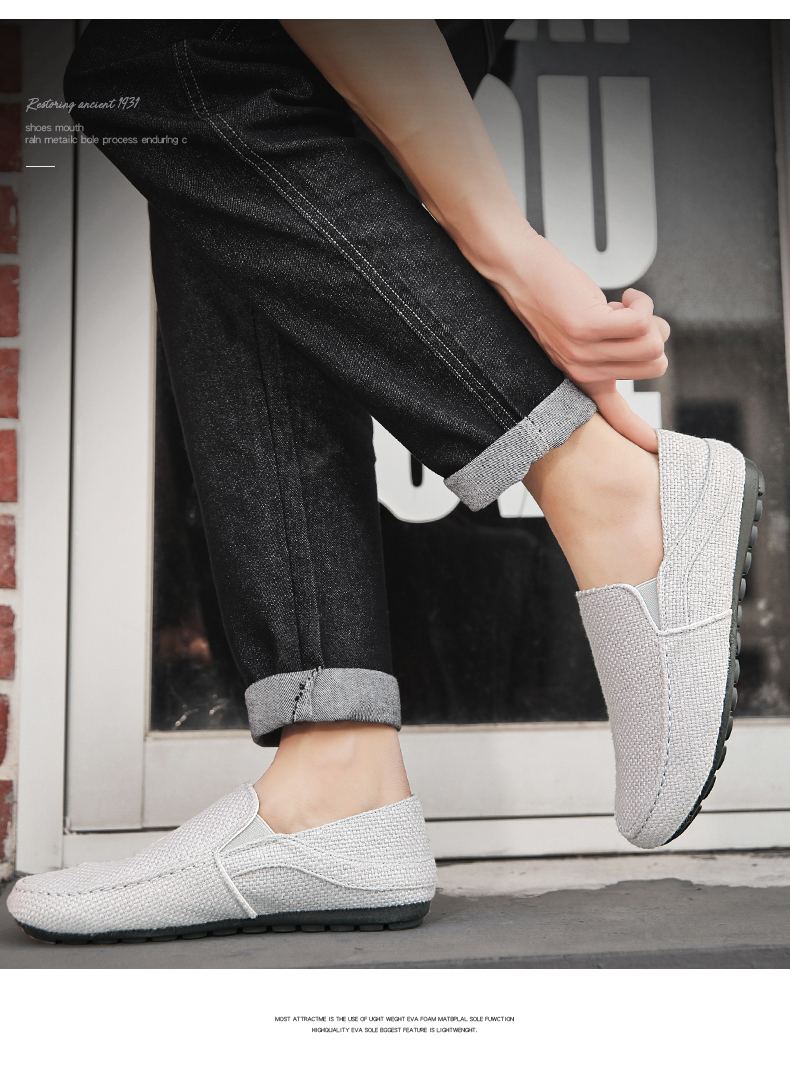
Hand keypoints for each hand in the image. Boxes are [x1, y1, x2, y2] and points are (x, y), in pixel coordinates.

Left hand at [491, 231, 669, 451]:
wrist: (515, 269)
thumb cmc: (551, 295)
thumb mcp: (580, 335)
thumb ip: (610, 350)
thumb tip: (654, 347)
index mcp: (582, 376)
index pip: (615, 416)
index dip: (639, 434)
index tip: (654, 450)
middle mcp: (583, 370)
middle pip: (655, 365)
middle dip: (654, 335)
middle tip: (629, 317)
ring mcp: (584, 351)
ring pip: (652, 345)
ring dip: (648, 316)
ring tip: (622, 305)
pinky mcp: (588, 326)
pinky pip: (642, 322)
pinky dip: (642, 303)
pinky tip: (626, 296)